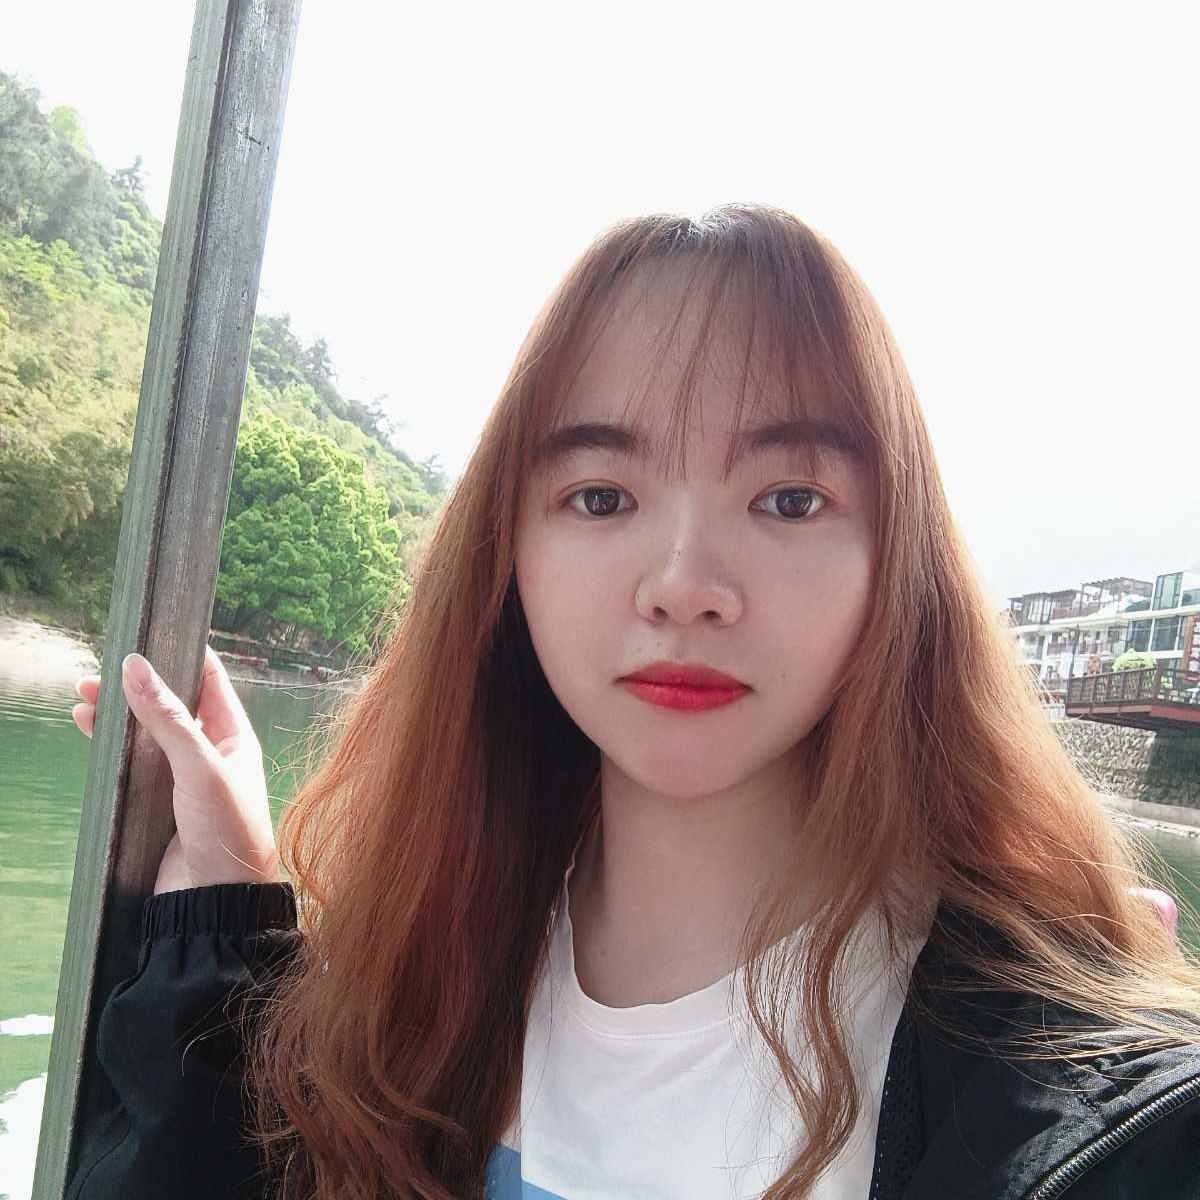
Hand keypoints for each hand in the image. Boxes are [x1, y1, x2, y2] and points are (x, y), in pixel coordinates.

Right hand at [72, 645, 280, 894]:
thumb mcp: (201, 767)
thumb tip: (137, 667)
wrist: (217, 902)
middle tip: (98, 673)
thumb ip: (169, 719)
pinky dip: (110, 748)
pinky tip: (90, 732)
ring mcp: (181, 780)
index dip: (182, 656)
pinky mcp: (156, 805)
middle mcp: (210, 754)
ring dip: (118, 716)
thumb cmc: (228, 831)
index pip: (210, 683)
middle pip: (169, 707)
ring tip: (83, 699)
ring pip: (145, 735)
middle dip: (136, 687)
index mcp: (234, 738)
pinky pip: (130, 767)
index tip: (152, 633)